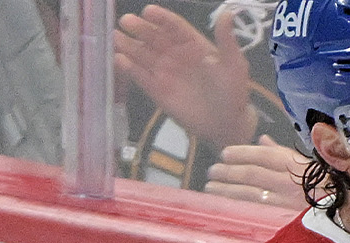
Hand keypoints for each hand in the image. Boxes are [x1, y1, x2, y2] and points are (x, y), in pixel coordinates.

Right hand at [114, 4, 256, 146]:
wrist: (226, 123)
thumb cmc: (232, 92)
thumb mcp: (233, 64)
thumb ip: (226, 40)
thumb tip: (228, 12)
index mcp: (192, 45)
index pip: (174, 26)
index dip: (161, 18)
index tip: (148, 11)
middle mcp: (175, 55)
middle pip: (154, 37)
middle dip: (140, 28)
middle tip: (125, 21)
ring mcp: (164, 72)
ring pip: (142, 54)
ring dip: (129, 45)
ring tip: (115, 37)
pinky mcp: (156, 90)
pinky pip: (140, 76)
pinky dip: (129, 68)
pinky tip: (119, 59)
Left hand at [205, 136, 309, 209]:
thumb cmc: (330, 183)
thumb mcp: (309, 162)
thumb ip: (282, 151)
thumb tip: (262, 140)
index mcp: (296, 164)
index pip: (262, 155)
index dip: (241, 153)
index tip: (224, 154)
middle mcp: (289, 181)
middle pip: (252, 174)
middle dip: (228, 172)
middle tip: (212, 171)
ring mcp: (287, 201)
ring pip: (251, 192)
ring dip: (227, 189)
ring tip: (211, 187)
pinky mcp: (287, 217)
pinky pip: (259, 210)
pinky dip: (240, 206)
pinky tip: (227, 204)